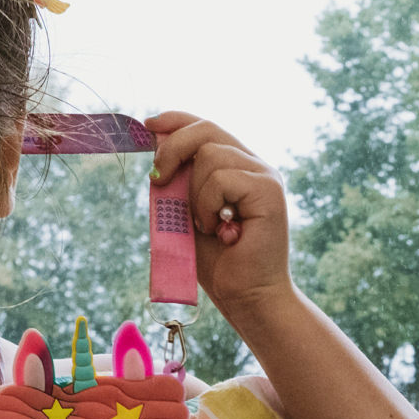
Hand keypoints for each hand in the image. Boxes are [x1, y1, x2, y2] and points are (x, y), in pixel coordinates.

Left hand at [144, 111, 292, 326]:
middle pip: (206, 129)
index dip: (176, 120)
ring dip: (196, 194)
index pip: (206, 128)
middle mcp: (255, 166)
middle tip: (157, 181)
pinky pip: (220, 178)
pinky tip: (221, 230)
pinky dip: (208, 205)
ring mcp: (265, 176)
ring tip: (208, 226)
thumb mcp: (186, 214)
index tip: (149, 126)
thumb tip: (157, 149)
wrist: (247, 297)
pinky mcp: (269, 190)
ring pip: (210, 155)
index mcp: (238, 168)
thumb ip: (177, 183)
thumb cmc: (220, 264)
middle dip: (173, 149)